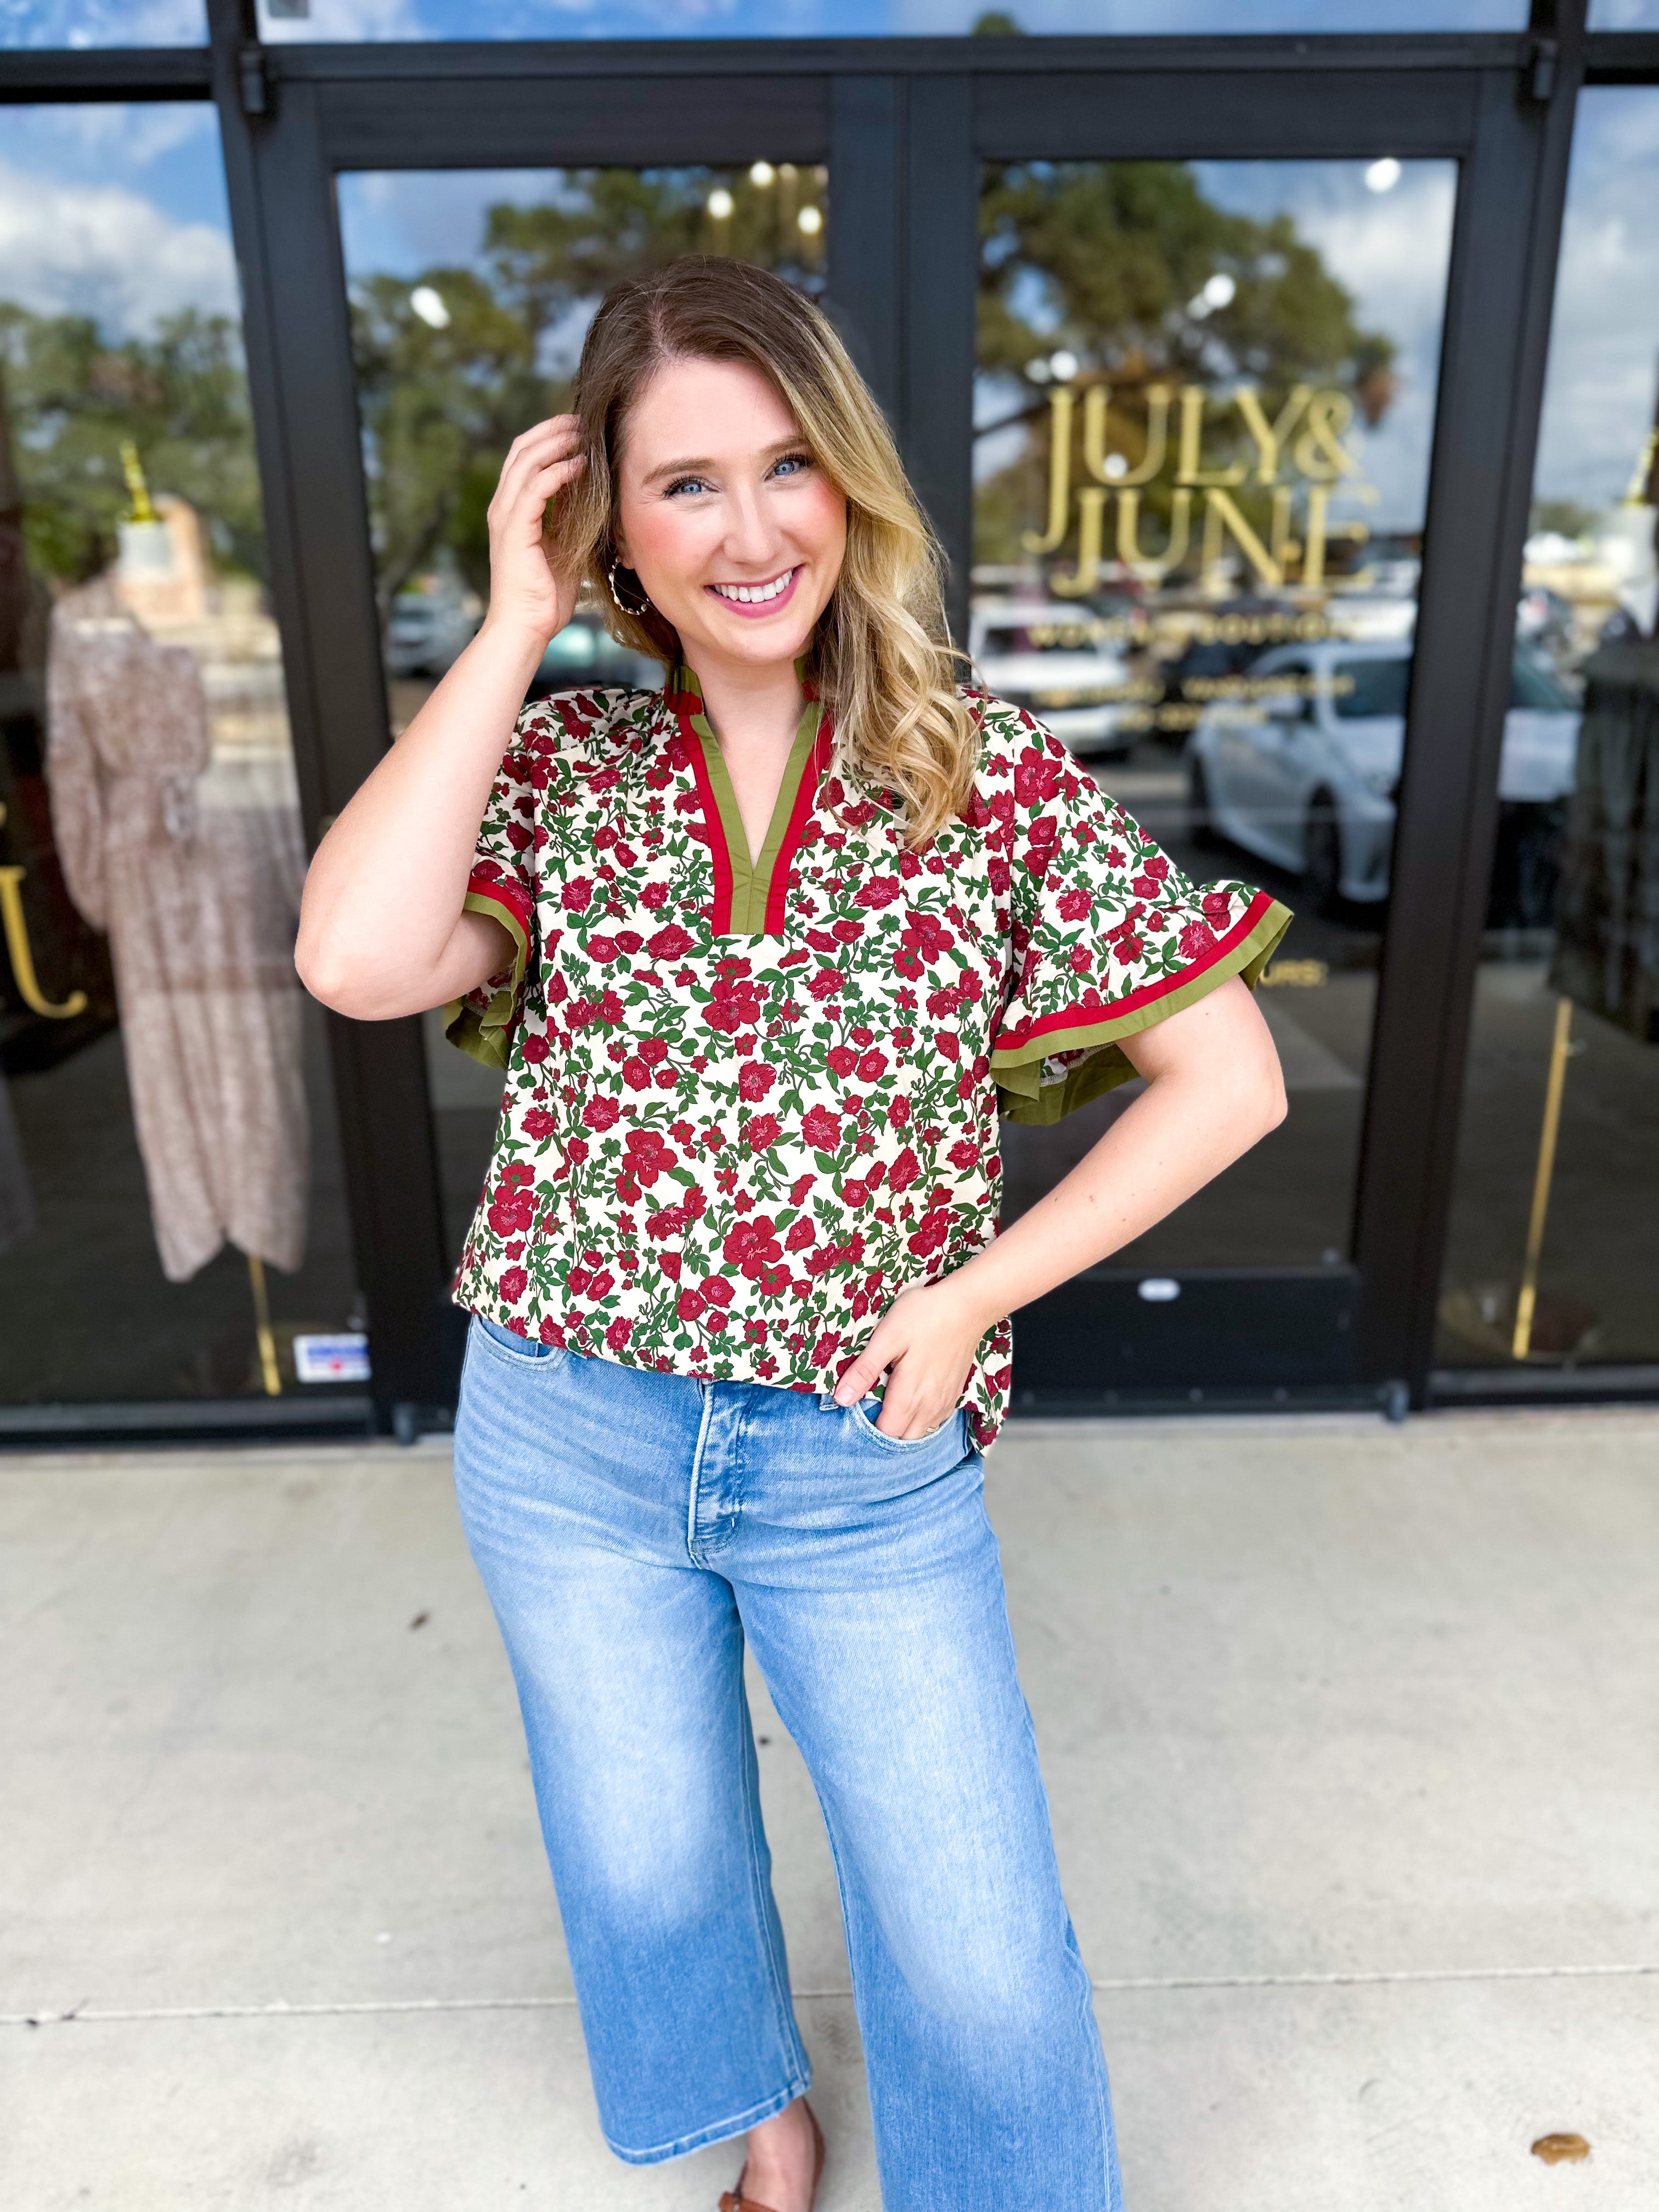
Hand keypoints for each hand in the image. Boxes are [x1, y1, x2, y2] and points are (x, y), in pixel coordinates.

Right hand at [483, 415, 584, 648]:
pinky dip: (558, 472)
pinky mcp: (515, 530)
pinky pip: (536, 489)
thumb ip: (568, 518)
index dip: (548, 437)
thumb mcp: (562, 547)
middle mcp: (503, 508)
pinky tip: (579, 465)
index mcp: (511, 511)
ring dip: (556, 443)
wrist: (524, 628)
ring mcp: (505, 517)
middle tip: (582, 419)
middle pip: (522, 450)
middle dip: (552, 430)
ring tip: (583, 434)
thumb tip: (589, 492)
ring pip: (527, 462)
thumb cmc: (544, 597)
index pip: (524, 459)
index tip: (578, 428)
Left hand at [832, 1276, 995, 1439]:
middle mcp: (929, 1407)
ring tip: (887, 1407)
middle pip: (902, 1439)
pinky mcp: (954, 1394)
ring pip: (920, 1432)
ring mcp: (944, 1402)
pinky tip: (910, 1402)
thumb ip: (864, 1371)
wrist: (966, 1306)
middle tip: (868, 1410)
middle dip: (884, 1432)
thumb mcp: (886, 1338)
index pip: (885, 1434)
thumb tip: (841, 1399)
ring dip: (903, 1428)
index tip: (855, 1413)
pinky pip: (934, 1421)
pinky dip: (919, 1420)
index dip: (867, 1430)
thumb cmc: (923, 1316)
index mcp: (908, 1396)